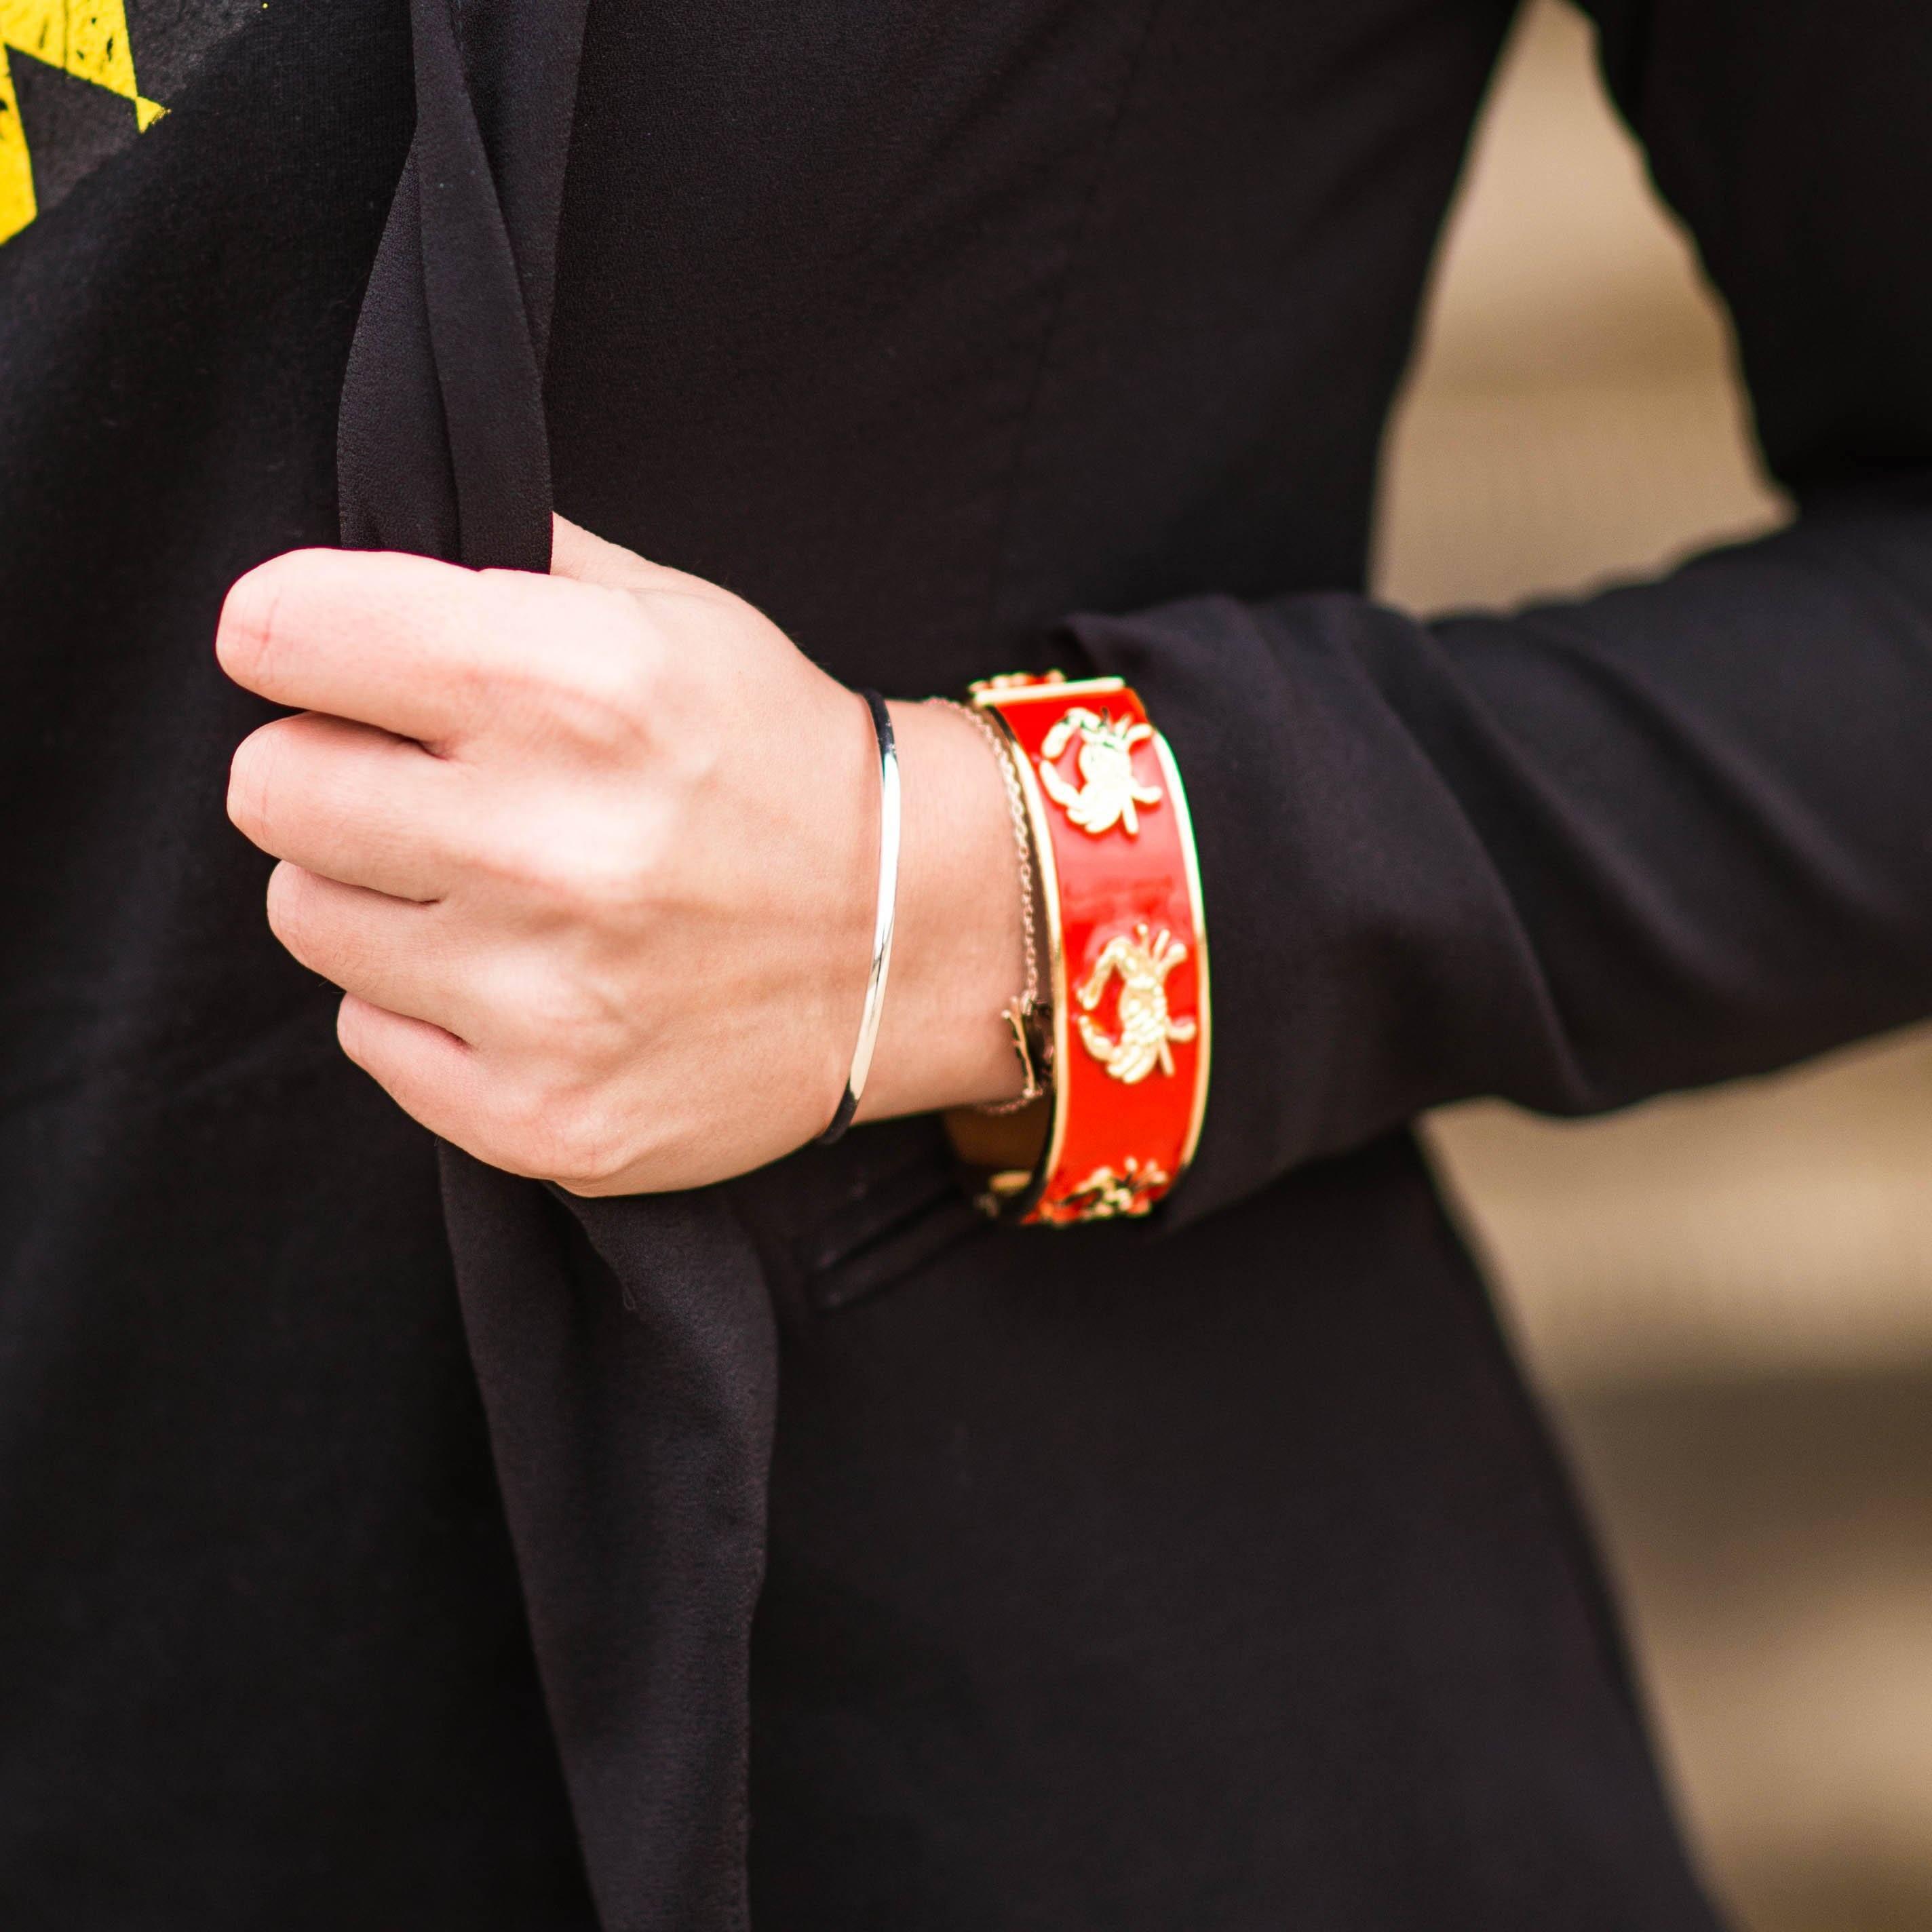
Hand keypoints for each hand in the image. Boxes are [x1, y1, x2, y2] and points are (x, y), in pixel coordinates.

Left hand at [218, 518, 1025, 1193]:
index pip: (278, 632)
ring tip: (498, 888)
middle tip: (433, 787)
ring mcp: (544, 1000)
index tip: (340, 662)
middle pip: (268, 784)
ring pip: (305, 914)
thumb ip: (503, 561)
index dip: (301, 638)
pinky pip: (367, 1035)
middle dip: (334, 769)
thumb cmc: (774, 761)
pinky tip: (528, 977)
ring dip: (377, 892)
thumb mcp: (672, 614)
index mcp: (576, 685)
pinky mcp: (540, 1116)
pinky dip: (428, 1004)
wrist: (915, 939)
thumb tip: (340, 577)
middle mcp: (550, 846)